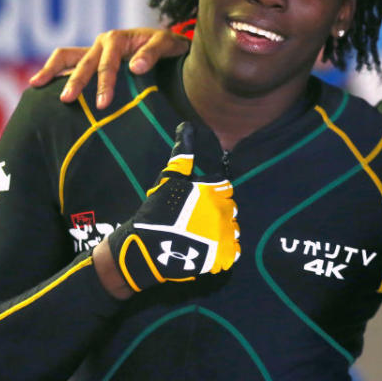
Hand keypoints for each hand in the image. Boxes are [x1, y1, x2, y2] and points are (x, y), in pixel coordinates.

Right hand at [28, 27, 187, 108]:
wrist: (168, 43)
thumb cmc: (168, 45)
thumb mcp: (166, 45)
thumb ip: (152, 54)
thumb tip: (135, 67)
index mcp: (117, 39)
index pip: (107, 65)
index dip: (104, 84)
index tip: (102, 103)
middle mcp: (102, 43)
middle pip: (83, 63)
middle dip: (75, 82)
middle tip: (66, 100)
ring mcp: (94, 50)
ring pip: (67, 57)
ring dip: (52, 70)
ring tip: (35, 85)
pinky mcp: (92, 58)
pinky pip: (69, 62)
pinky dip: (55, 71)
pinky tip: (41, 85)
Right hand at [107, 122, 239, 291]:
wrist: (148, 249)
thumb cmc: (157, 212)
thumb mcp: (169, 180)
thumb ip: (183, 154)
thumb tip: (187, 126)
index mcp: (214, 190)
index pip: (224, 187)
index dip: (211, 192)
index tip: (196, 201)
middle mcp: (224, 210)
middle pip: (229, 206)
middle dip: (216, 210)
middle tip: (194, 220)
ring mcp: (226, 234)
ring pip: (233, 227)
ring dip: (221, 229)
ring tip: (199, 235)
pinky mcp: (225, 255)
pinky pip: (233, 250)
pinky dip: (223, 249)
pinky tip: (206, 249)